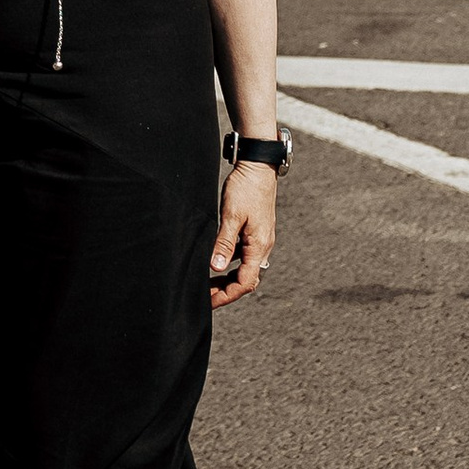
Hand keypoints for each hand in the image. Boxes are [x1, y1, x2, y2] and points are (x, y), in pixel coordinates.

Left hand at [209, 163, 276, 307]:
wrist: (258, 166)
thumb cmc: (246, 188)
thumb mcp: (231, 216)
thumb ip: (224, 243)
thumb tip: (215, 268)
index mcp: (259, 246)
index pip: (244, 283)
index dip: (226, 295)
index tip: (208, 302)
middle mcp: (263, 247)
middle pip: (247, 280)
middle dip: (226, 291)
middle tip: (205, 296)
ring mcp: (260, 240)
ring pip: (245, 269)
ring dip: (228, 279)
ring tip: (208, 283)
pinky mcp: (256, 232)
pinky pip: (244, 256)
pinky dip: (230, 264)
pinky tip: (216, 261)